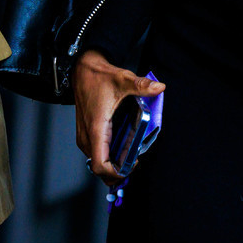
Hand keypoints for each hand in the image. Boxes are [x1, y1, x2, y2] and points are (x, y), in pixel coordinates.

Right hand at [72, 49, 165, 186]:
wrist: (82, 69)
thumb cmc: (98, 76)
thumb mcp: (122, 79)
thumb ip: (141, 85)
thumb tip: (160, 87)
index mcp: (97, 128)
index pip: (100, 165)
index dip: (116, 172)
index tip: (132, 164)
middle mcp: (87, 135)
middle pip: (98, 169)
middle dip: (117, 171)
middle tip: (134, 162)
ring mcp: (84, 135)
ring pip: (96, 162)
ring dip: (112, 165)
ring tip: (129, 156)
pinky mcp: (84, 133)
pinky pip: (94, 153)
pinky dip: (106, 157)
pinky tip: (120, 149)